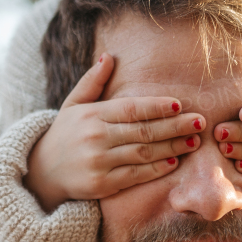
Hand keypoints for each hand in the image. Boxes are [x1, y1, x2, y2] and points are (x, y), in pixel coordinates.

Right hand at [25, 53, 204, 211]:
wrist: (42, 172)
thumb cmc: (65, 133)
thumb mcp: (73, 104)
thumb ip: (92, 82)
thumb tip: (109, 56)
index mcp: (91, 114)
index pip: (130, 108)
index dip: (156, 106)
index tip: (179, 104)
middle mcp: (94, 137)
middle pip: (142, 131)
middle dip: (174, 126)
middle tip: (199, 121)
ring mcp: (98, 162)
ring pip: (142, 153)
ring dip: (171, 147)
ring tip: (193, 141)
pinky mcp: (101, 185)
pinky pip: (134, 176)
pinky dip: (155, 169)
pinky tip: (173, 162)